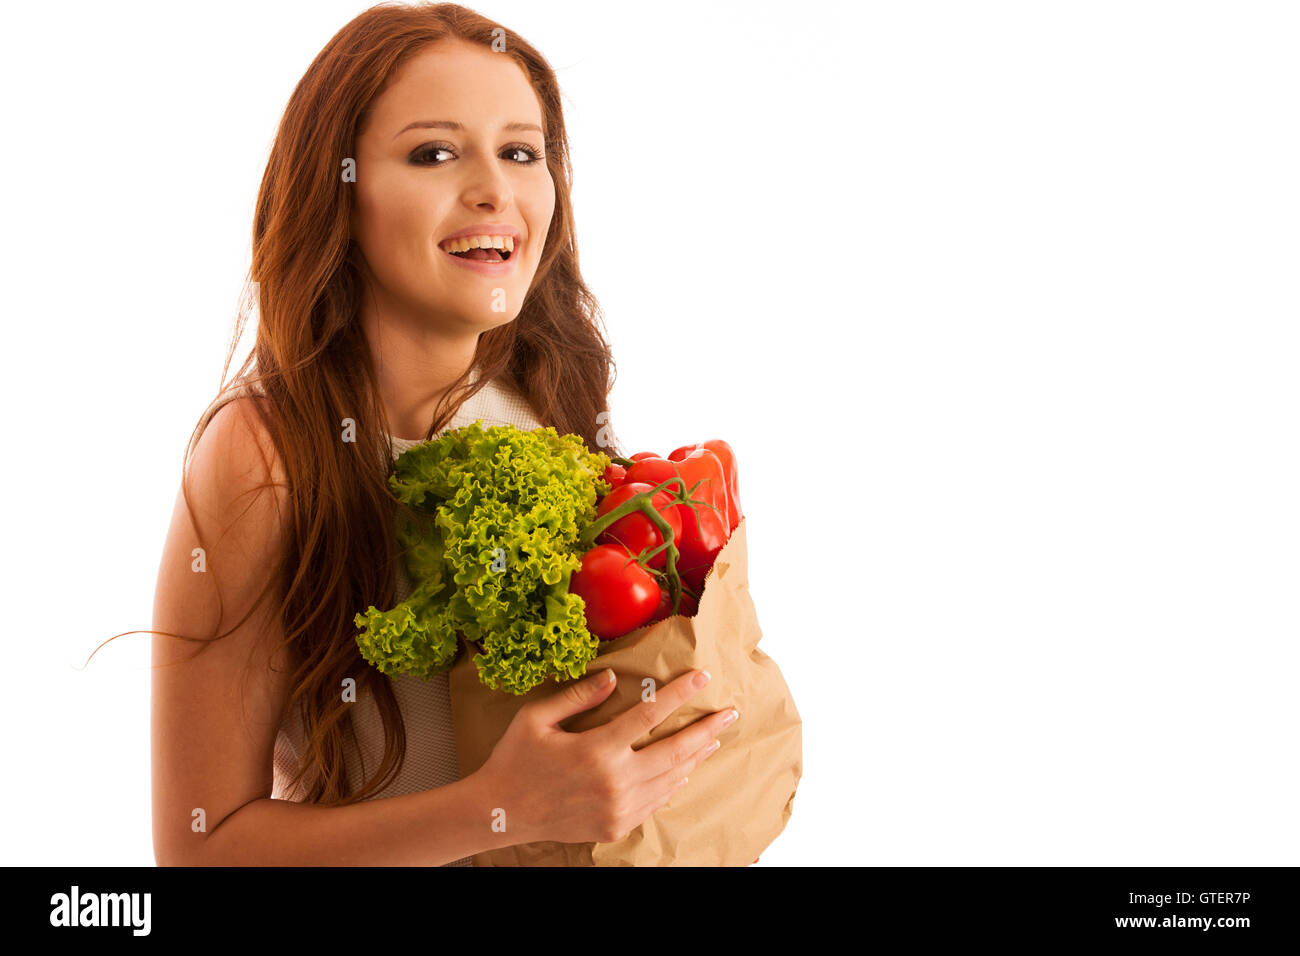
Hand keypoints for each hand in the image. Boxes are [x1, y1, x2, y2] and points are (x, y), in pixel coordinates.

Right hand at [477, 667, 736, 845]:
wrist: (500, 813)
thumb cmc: (515, 760)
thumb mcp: (537, 718)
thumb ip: (578, 696)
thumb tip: (612, 678)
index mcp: (596, 751)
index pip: (650, 715)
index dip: (680, 693)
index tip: (703, 677)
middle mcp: (614, 782)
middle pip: (675, 752)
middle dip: (706, 730)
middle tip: (730, 714)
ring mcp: (618, 808)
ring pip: (671, 779)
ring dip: (695, 757)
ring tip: (713, 738)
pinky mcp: (615, 825)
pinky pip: (655, 801)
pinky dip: (673, 783)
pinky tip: (683, 769)